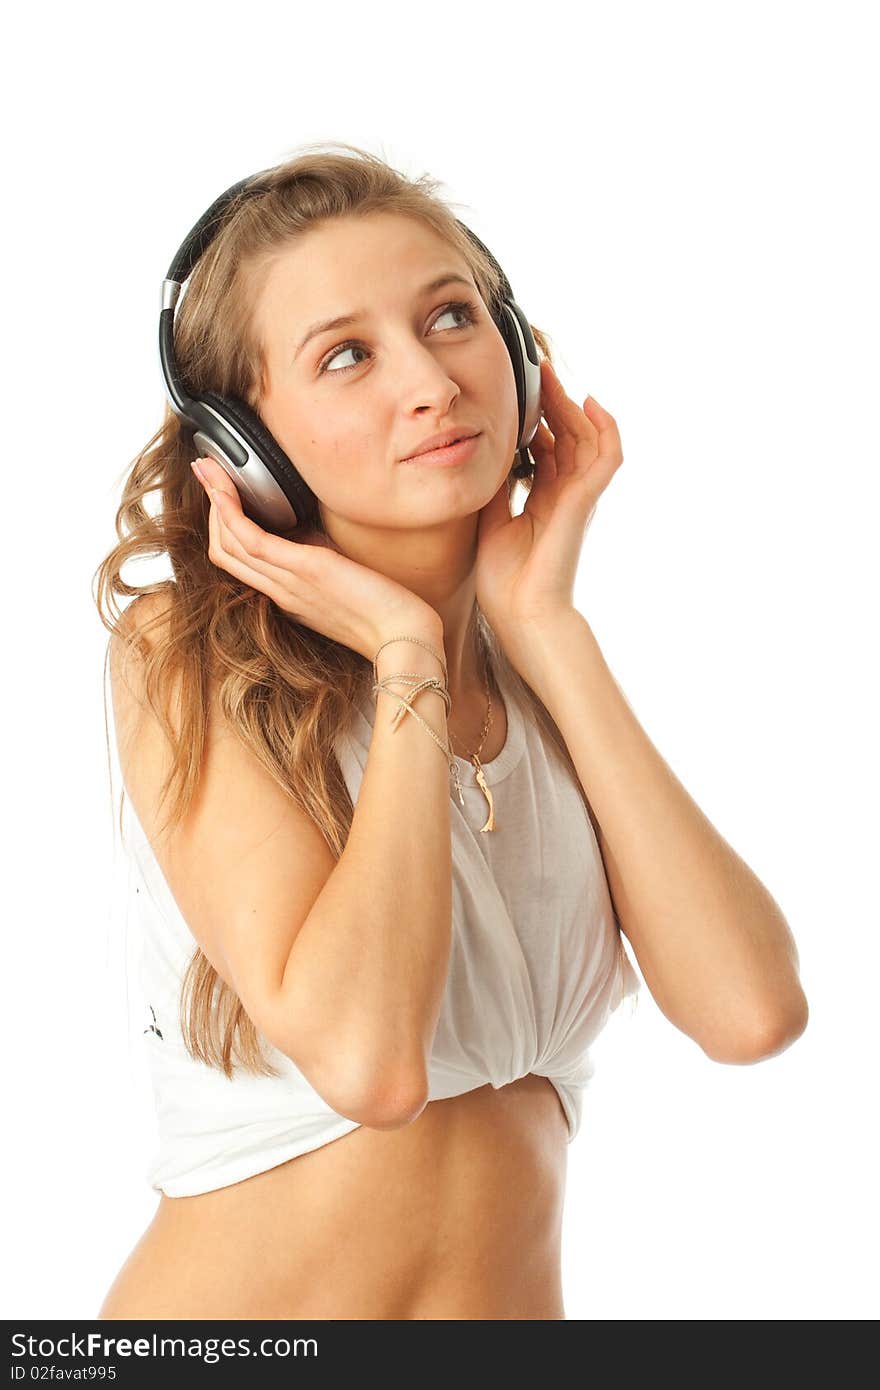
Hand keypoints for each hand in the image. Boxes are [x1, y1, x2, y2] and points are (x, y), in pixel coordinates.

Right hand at [191, 455, 441, 661]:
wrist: (403, 637)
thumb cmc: (383, 610)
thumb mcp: (341, 580)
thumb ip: (319, 560)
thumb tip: (310, 531)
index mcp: (287, 595)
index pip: (238, 561)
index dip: (222, 526)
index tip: (220, 493)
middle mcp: (280, 590)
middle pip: (224, 550)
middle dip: (211, 506)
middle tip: (205, 470)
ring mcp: (288, 582)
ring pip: (230, 543)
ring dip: (215, 501)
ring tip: (208, 468)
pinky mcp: (303, 570)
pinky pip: (252, 540)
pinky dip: (232, 514)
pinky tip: (226, 491)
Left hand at [474, 358, 623, 635]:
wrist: (521, 613)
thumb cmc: (506, 581)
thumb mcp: (490, 520)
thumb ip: (493, 488)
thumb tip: (481, 455)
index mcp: (543, 499)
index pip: (547, 447)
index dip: (537, 417)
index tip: (520, 390)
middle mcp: (565, 494)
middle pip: (568, 434)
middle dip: (554, 400)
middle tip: (537, 368)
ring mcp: (578, 497)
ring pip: (587, 437)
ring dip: (573, 404)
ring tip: (555, 377)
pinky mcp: (585, 500)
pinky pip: (608, 456)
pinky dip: (606, 427)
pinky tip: (590, 401)